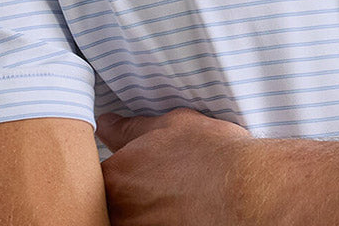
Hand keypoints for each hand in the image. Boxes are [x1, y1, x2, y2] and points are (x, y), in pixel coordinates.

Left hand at [96, 107, 252, 225]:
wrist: (248, 191)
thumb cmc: (211, 156)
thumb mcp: (170, 125)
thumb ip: (130, 128)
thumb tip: (106, 122)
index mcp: (114, 178)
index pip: (90, 178)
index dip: (106, 173)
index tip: (127, 170)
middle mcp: (119, 213)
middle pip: (106, 205)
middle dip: (124, 196)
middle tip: (155, 185)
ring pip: (129, 219)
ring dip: (142, 211)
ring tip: (171, 197)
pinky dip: (158, 221)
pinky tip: (179, 212)